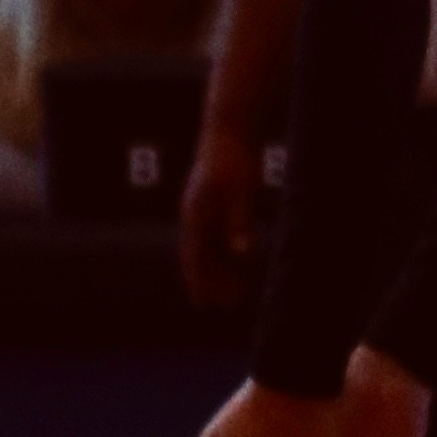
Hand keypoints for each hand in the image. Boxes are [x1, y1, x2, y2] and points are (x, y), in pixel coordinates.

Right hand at [175, 117, 266, 306]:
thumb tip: (242, 254)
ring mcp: (204, 208)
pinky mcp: (216, 202)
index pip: (195, 257)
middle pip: (201, 256)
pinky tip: (239, 265)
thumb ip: (239, 224)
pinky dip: (227, 252)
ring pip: (210, 247)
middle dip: (211, 282)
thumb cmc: (235, 161)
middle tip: (223, 307)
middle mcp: (196, 214)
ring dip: (220, 270)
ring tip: (233, 294)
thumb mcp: (240, 193)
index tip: (204, 303)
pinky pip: (218, 234)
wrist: (230, 130)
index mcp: (197, 214)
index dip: (199, 282)